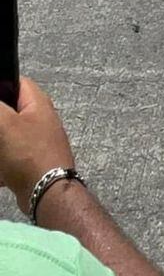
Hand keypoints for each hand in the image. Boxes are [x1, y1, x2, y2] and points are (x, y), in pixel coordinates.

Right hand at [0, 77, 74, 212]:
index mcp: (37, 102)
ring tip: (0, 157)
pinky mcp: (30, 161)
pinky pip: (9, 158)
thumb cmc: (28, 153)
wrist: (47, 192)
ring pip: (6, 138)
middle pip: (8, 113)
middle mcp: (39, 119)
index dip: (0, 87)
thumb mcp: (6, 124)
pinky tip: (1, 173)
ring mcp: (35, 141)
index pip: (15, 82)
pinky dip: (2, 165)